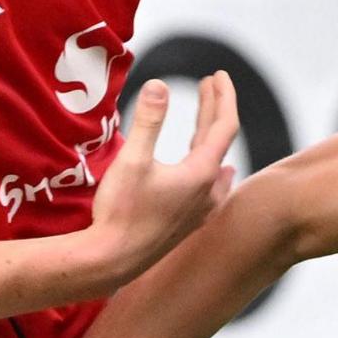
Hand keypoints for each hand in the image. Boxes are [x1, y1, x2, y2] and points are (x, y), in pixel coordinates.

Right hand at [86, 75, 238, 284]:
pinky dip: (212, 165)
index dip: (223, 97)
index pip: (224, 126)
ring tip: (210, 118)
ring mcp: (200, 209)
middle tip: (210, 84)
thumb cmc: (120, 212)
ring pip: (215, 164)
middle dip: (214, 108)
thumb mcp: (132, 160)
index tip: (219, 74)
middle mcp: (208, 192)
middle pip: (219, 141)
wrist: (112, 262)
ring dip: (210, 136)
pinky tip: (220, 176)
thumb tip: (160, 84)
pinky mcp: (189, 222)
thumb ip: (147, 121)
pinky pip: (211, 186)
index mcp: (201, 173)